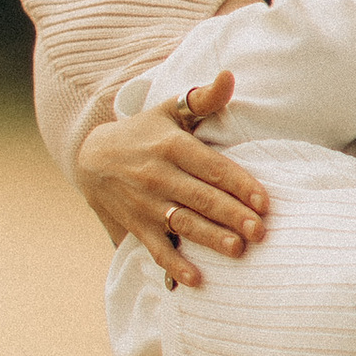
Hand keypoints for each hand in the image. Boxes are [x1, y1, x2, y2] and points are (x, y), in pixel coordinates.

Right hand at [75, 72, 268, 285]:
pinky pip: (157, 249)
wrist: (91, 158)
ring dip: (210, 239)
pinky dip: (174, 265)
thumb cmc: (144, 133)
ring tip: (238, 251)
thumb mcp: (170, 110)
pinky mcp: (136, 226)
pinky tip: (196, 279)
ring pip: (184, 224)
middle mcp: (158, 176)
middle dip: (231, 215)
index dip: (238, 183)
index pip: (212, 167)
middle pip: (201, 197)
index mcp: (172, 146)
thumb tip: (229, 76)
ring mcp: (146, 204)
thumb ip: (203, 98)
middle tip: (260, 231)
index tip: (264, 200)